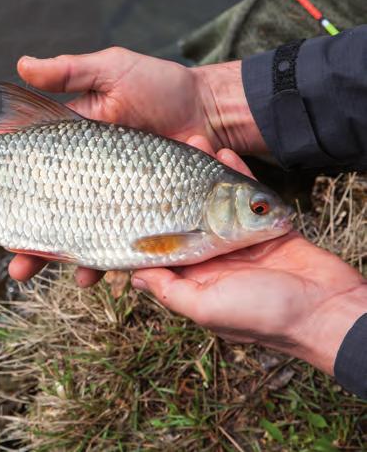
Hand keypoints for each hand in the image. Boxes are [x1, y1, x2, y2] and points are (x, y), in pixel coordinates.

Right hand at [9, 49, 266, 283]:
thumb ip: (70, 71)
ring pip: (67, 231)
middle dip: (17, 235)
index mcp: (68, 144)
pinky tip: (86, 276)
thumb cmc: (159, 84)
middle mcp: (81, 175)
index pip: (23, 166)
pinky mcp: (134, 214)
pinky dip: (96, 262)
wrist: (208, 112)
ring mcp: (107, 198)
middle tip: (4, 256)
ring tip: (24, 272)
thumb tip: (21, 64)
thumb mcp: (111, 70)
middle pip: (38, 208)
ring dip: (43, 256)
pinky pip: (110, 243)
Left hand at [131, 138, 366, 375]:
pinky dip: (237, 174)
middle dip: (177, 187)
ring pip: (216, 200)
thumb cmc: (261, 315)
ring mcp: (240, 239)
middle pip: (189, 215)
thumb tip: (134, 277)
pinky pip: (248, 196)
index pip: (166, 243)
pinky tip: (224, 153)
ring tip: (193, 143)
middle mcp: (215, 256)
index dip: (152, 218)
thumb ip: (169, 290)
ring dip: (205, 173)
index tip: (139, 189)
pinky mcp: (266, 227)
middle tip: (166, 156)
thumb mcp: (205, 308)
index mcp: (195, 275)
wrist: (324, 312)